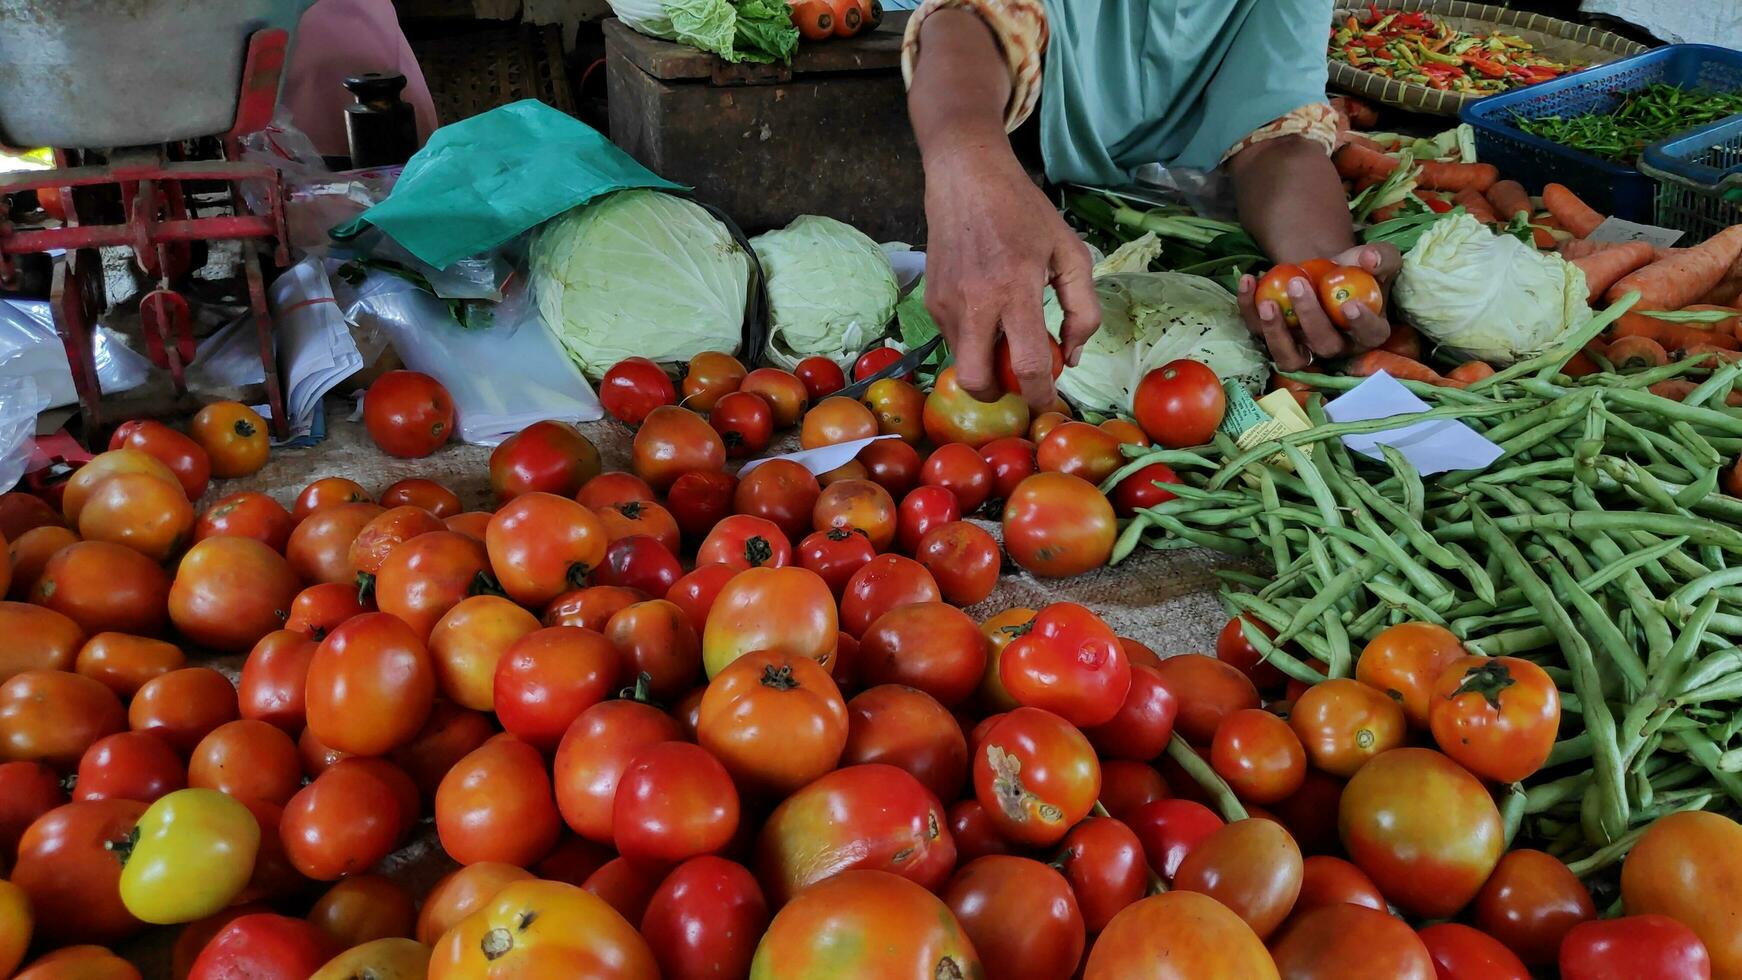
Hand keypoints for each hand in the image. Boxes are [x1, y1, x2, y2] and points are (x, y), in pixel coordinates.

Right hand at [922, 147, 1099, 408]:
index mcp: (1016, 290)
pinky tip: (988, 313)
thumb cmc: (1024, 212)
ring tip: (1006, 336)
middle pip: (977, 382)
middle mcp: (975, 304)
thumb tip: (1072, 356)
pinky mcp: (931, 302)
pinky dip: (974, 341)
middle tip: (1018, 382)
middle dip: (1000, 395)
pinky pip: (954, 340)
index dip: (1042, 396)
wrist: (966, 179)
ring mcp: (947, 305)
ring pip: (963, 363)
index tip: (1049, 404)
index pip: (1028, 365)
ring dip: (987, 364)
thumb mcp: (1071, 252)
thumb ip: (1083, 308)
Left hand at [1237, 243, 1400, 372]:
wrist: (1326, 270)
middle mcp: (1336, 346)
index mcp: (1368, 331)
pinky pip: (1258, 330)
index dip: (1361, 324)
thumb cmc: (1358, 268)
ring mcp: (1303, 346)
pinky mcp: (1276, 337)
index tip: (1350, 305)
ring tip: (1268, 302)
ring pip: (1288, 356)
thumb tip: (1370, 258)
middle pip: (1324, 345)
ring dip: (1275, 332)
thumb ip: (1381, 258)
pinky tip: (1249, 281)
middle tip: (1298, 284)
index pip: (1370, 335)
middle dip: (1309, 317)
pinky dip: (1248, 308)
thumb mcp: (1378, 258)